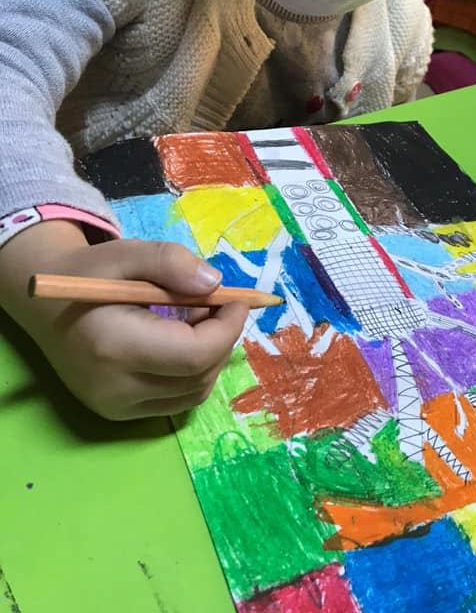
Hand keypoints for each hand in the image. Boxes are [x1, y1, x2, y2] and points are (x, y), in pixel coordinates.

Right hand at [0, 221, 247, 419]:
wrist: (47, 309)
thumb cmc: (89, 276)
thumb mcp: (127, 253)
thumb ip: (170, 262)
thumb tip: (215, 283)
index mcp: (114, 345)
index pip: (194, 354)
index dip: (227, 328)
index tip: (237, 298)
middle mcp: (115, 387)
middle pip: (199, 376)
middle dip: (223, 338)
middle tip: (220, 304)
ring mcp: (116, 407)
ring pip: (194, 392)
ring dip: (211, 356)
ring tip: (196, 320)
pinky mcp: (119, 414)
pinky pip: (177, 400)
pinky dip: (193, 373)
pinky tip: (180, 343)